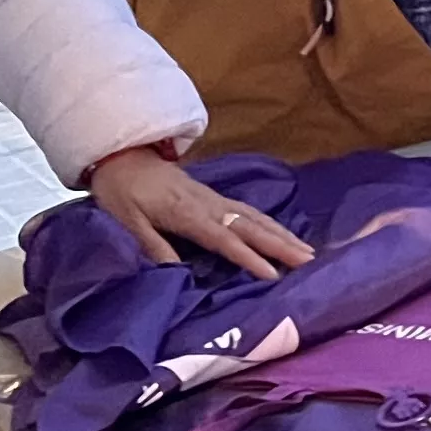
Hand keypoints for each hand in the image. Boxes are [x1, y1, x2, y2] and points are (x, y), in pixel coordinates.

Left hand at [89, 144, 312, 278]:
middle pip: (250, 226)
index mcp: (187, 213)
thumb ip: (153, 245)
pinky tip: (283, 233)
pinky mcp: (215, 197)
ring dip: (282, 234)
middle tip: (309, 261)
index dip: (249, 257)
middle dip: (281, 244)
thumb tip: (178, 273)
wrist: (123, 156)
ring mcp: (215, 199)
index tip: (273, 274)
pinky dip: (271, 223)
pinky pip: (249, 211)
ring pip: (255, 217)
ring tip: (307, 251)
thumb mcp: (126, 221)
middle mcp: (208, 205)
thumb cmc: (121, 192)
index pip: (224, 238)